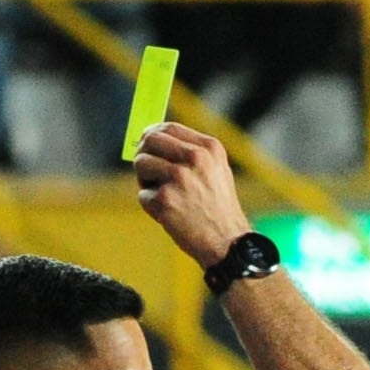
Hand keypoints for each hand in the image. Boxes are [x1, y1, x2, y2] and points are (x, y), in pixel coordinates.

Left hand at [131, 121, 254, 269]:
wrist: (227, 242)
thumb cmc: (218, 209)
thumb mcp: (215, 171)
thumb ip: (189, 153)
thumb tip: (151, 138)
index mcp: (209, 148)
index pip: (170, 127)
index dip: (153, 133)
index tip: (146, 142)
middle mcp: (196, 158)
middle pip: (150, 140)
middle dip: (143, 153)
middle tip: (146, 170)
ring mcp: (179, 178)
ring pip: (141, 164)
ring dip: (145, 181)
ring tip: (164, 196)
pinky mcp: (165, 199)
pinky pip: (143, 195)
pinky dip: (152, 207)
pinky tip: (170, 215)